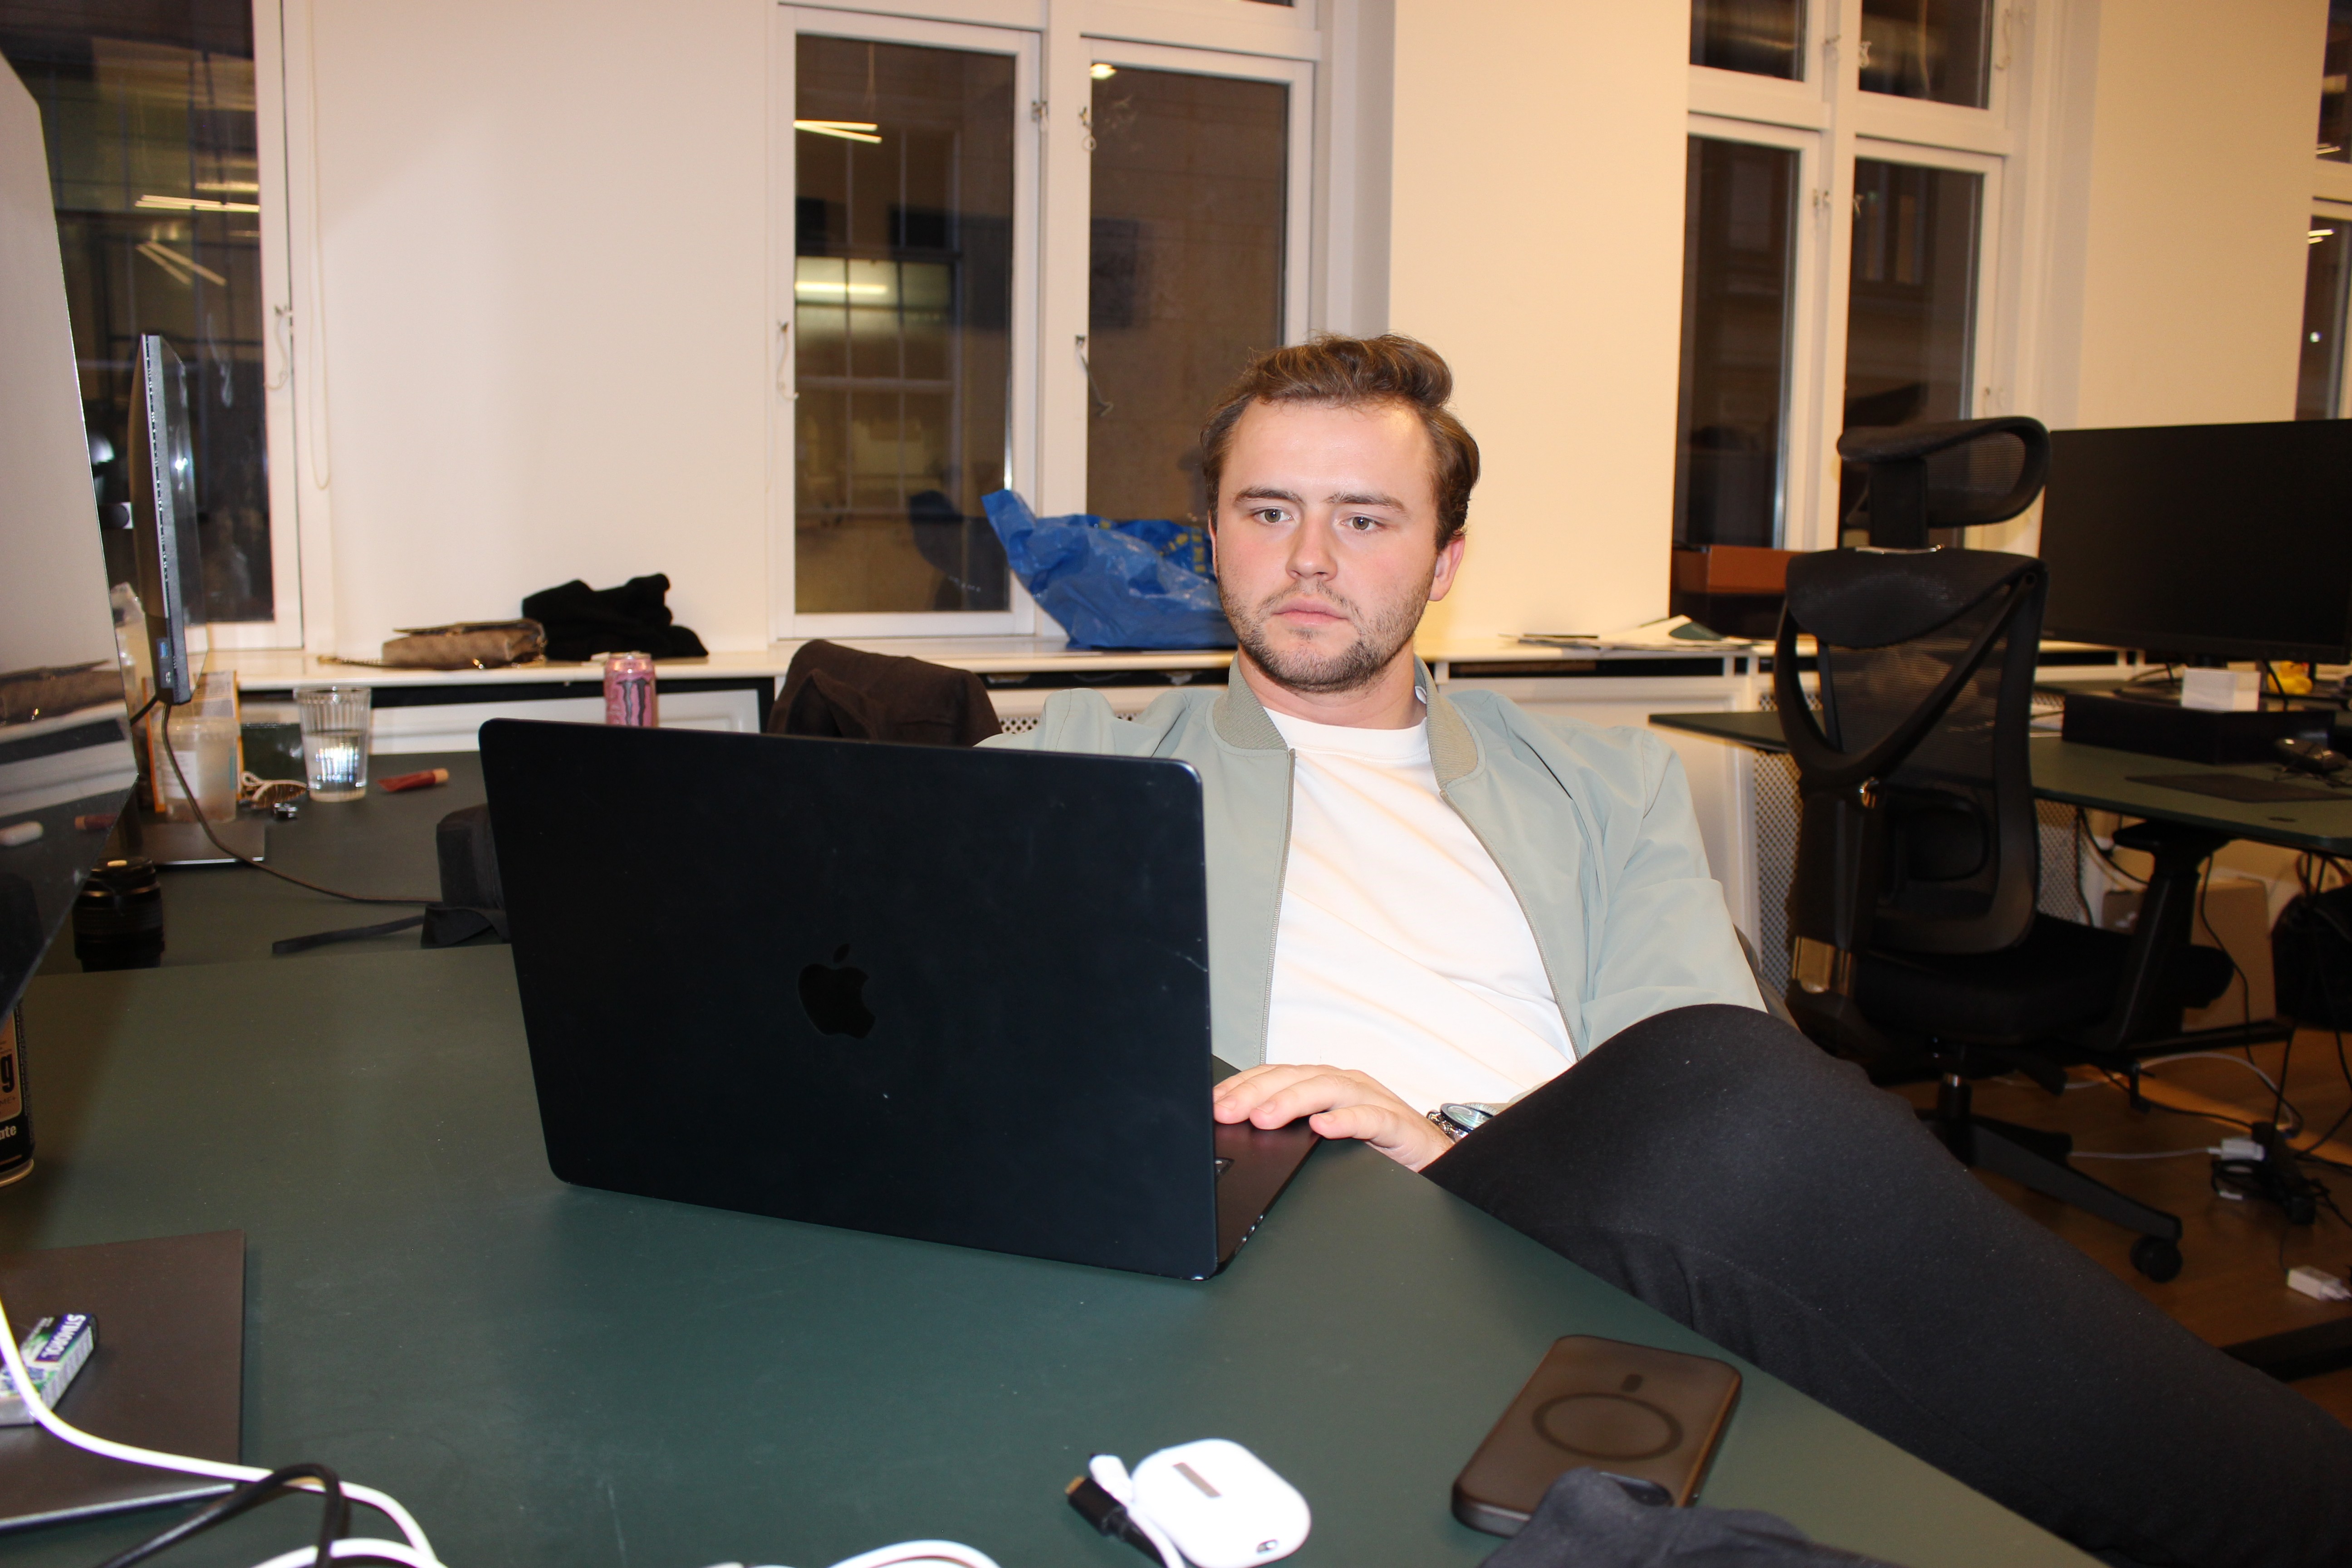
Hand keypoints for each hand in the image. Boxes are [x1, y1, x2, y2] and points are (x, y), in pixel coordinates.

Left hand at [1212, 1062, 1453, 1171]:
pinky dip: (1346, 1121)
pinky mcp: (1397, 1124)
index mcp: (1322, 1083)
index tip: (1213, 1103)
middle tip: (1227, 1111)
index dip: (1242, 1086)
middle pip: (1295, 1078)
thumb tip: (1241, 1134)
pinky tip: (1324, 1128)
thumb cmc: (1374, 1145)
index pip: (1275, 1075)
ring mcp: (1371, 1100)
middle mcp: (1344, 1084)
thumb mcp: (1323, 1135)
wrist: (1430, 1158)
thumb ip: (1290, 1129)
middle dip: (1256, 1093)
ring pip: (1328, 1089)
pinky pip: (1371, 1118)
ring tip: (1264, 1117)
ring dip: (1293, 1101)